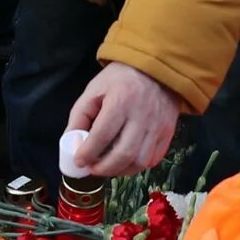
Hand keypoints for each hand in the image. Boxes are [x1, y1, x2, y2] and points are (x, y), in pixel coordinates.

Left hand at [66, 61, 182, 176]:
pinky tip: (126, 161)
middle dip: (104, 168)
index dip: (88, 153)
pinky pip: (153, 159)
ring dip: (121, 171)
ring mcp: (158, 126)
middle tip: (93, 169)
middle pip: (123, 154)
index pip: (102, 135)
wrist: (156, 69)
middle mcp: (142, 115)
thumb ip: (80, 116)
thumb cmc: (120, 79)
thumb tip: (71, 143)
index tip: (79, 162)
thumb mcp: (94, 90)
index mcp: (121, 100)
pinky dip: (137, 166)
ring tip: (108, 167)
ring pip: (140, 161)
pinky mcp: (168, 132)